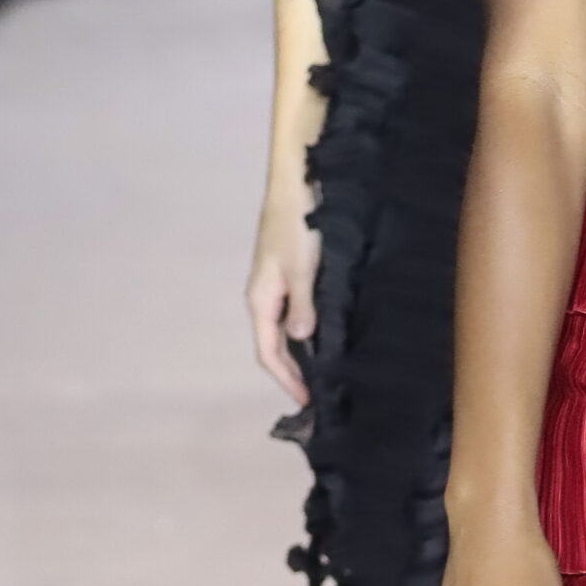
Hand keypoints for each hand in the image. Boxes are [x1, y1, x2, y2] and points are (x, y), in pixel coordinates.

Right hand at [246, 188, 319, 403]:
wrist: (296, 186)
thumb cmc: (297, 228)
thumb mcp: (302, 270)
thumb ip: (302, 305)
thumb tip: (302, 340)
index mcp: (260, 300)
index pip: (267, 352)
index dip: (285, 378)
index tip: (306, 399)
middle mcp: (264, 297)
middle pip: (274, 343)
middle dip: (292, 370)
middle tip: (318, 391)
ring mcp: (275, 284)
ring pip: (285, 327)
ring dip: (301, 350)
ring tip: (324, 369)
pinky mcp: (289, 273)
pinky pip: (294, 310)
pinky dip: (306, 327)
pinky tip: (325, 332)